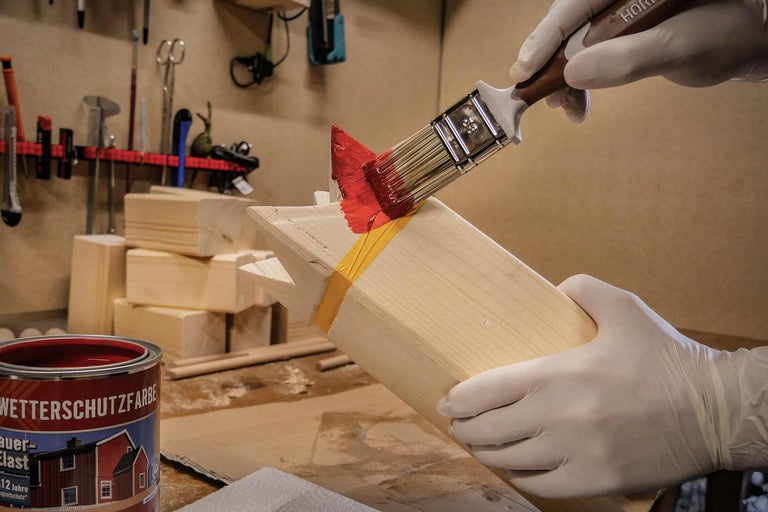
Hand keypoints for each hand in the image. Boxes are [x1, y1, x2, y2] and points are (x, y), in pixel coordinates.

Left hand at [437, 274, 767, 498]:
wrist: (715, 409)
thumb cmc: (667, 357)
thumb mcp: (624, 307)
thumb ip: (582, 289)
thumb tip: (557, 287)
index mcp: (558, 375)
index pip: (486, 392)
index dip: (459, 401)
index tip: (448, 403)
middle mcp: (559, 418)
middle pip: (491, 430)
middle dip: (466, 429)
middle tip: (458, 426)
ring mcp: (577, 455)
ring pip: (511, 461)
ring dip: (488, 454)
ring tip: (480, 446)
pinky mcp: (597, 482)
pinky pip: (543, 486)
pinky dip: (523, 477)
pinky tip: (517, 469)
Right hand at [510, 0, 767, 120]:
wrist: (749, 39)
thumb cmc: (726, 35)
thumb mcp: (681, 46)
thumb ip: (629, 57)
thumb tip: (573, 72)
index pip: (574, 3)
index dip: (545, 35)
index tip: (524, 69)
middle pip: (567, 21)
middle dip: (550, 61)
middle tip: (544, 97)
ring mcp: (615, 10)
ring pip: (572, 38)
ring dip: (561, 76)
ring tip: (566, 109)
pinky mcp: (617, 29)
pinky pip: (585, 50)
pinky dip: (577, 79)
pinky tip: (578, 103)